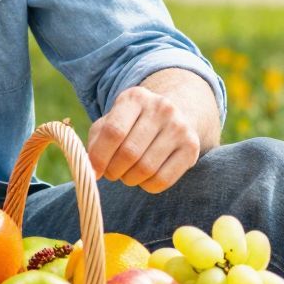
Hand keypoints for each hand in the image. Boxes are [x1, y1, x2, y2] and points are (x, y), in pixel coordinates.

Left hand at [86, 85, 200, 192]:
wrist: (175, 116)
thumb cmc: (132, 123)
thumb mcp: (112, 121)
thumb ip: (97, 141)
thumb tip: (92, 170)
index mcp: (135, 97)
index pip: (113, 132)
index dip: (99, 157)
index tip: (94, 171)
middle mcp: (161, 108)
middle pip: (129, 153)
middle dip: (114, 171)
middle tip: (112, 173)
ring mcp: (179, 127)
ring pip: (146, 169)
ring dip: (130, 179)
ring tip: (127, 174)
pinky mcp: (192, 148)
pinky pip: (163, 180)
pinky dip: (147, 186)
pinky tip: (144, 178)